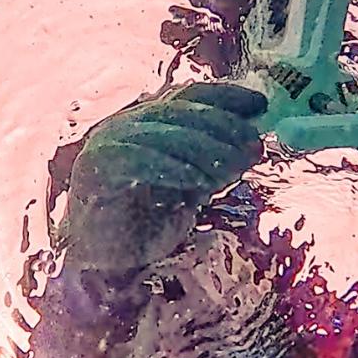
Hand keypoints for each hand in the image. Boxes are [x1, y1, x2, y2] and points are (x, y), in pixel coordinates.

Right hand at [57, 82, 267, 270]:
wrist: (105, 261)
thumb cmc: (148, 222)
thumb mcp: (193, 184)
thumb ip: (216, 160)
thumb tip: (255, 141)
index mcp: (148, 121)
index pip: (189, 96)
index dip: (226, 96)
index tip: (260, 104)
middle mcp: (127, 124)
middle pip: (180, 111)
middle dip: (223, 126)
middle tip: (253, 145)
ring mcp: (108, 143)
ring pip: (163, 133)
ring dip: (206, 149)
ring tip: (235, 169)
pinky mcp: (97, 168)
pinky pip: (139, 160)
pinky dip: (172, 169)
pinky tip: (198, 182)